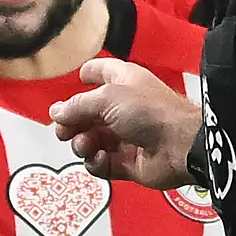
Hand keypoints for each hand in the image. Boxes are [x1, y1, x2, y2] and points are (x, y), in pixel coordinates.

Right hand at [49, 57, 203, 189]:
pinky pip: (101, 163)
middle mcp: (123, 107)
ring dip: (82, 144)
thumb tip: (55, 112)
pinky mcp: (127, 163)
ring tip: (86, 145)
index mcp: (123, 82)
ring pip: (90, 140)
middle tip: (64, 130)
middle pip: (87, 113)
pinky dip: (96, 162)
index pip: (101, 72)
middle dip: (71, 122)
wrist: (180, 145)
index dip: (87, 74)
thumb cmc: (148, 111)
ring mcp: (125, 137)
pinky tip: (100, 159)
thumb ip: (77, 105)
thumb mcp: (107, 97)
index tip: (75, 81)